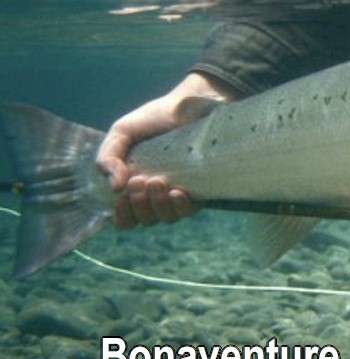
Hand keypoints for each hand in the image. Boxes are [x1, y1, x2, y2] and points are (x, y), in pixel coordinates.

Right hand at [96, 73, 230, 228]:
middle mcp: (157, 195)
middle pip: (146, 219)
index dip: (123, 217)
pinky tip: (177, 192)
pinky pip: (189, 210)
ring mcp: (179, 193)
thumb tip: (115, 189)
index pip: (127, 219)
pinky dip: (181, 206)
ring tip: (157, 181)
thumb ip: (108, 157)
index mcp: (135, 186)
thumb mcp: (121, 134)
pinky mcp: (200, 189)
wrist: (184, 107)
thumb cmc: (151, 120)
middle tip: (140, 180)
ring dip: (159, 205)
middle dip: (140, 204)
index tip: (122, 200)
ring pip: (167, 217)